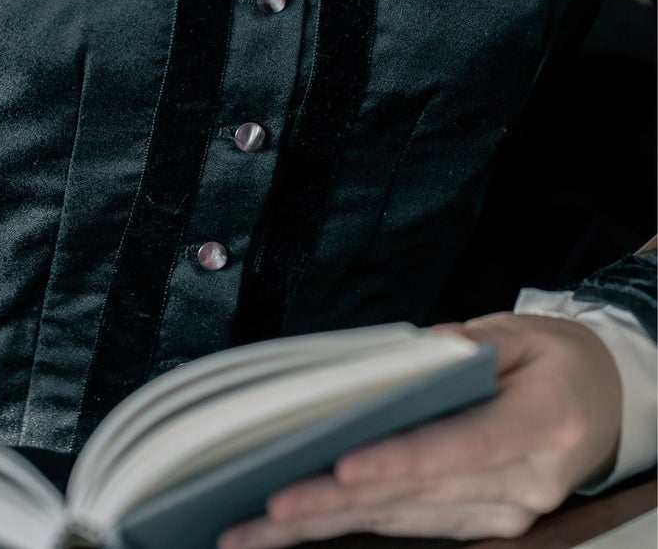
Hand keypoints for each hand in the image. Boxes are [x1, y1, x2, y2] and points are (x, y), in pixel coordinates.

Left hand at [218, 313, 622, 547]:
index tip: (344, 469)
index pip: (461, 448)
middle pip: (418, 495)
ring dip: (328, 527)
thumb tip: (407, 356)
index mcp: (542, 424)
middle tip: (270, 509)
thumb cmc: (552, 362)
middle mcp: (525, 481)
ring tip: (259, 532)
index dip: (400, 461)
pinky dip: (352, 526)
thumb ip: (462, 346)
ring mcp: (505, 512)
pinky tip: (298, 531)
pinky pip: (410, 526)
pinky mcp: (482, 524)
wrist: (604, 402)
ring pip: (404, 520)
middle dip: (337, 503)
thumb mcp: (516, 334)